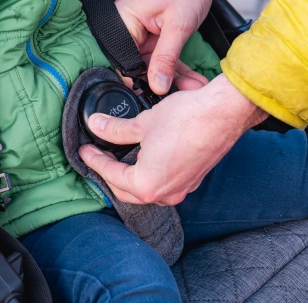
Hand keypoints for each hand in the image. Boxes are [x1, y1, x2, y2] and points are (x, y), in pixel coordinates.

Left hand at [78, 74, 267, 204]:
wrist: (223, 113)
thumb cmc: (186, 118)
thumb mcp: (143, 122)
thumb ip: (115, 129)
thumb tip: (96, 126)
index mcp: (146, 184)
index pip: (110, 175)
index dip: (94, 160)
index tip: (84, 150)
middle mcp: (164, 194)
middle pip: (126, 190)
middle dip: (110, 173)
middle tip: (98, 155)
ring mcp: (182, 189)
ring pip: (146, 190)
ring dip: (130, 176)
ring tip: (119, 157)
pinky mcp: (193, 180)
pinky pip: (164, 183)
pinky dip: (150, 174)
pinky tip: (146, 157)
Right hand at [115, 0, 219, 94]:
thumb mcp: (179, 26)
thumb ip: (166, 58)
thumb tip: (156, 87)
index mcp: (123, 20)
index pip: (123, 61)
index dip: (139, 82)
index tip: (157, 99)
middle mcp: (126, 25)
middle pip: (137, 64)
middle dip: (161, 81)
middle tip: (183, 97)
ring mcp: (138, 29)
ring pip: (151, 62)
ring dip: (173, 76)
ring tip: (194, 88)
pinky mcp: (151, 32)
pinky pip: (160, 55)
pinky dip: (175, 65)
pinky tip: (191, 79)